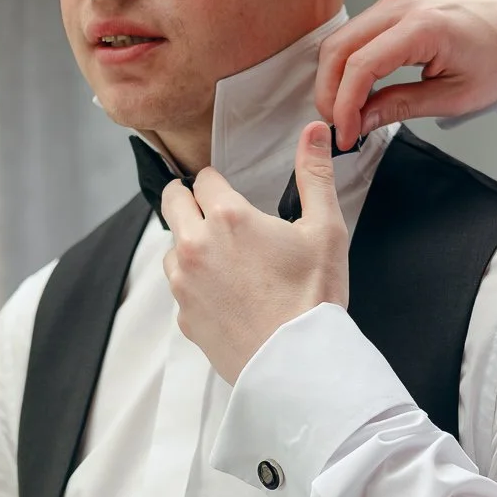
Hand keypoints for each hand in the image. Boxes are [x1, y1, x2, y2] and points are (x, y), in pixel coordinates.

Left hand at [161, 122, 350, 382]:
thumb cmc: (313, 298)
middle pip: (172, 203)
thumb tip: (314, 131)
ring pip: (171, 247)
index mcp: (228, 219)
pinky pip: (180, 288)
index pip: (204, 179)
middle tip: (209, 207)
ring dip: (188, 243)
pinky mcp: (184, 317)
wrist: (298, 365)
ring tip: (221, 256)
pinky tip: (224, 292)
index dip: (217, 181)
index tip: (227, 190)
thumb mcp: (325, 229)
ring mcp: (184, 284)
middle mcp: (196, 246)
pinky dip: (194, 283)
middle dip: (187, 199)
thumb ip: (314, 175)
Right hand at [315, 0, 496, 149]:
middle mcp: (402, 6)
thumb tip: (361, 122)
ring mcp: (395, 1)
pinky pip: (356, 33)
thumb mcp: (455, 96)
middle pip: (339, 48)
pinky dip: (347, 63)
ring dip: (334, 78)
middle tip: (338, 127)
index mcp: (424, 27)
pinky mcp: (394, 5)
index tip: (345, 134)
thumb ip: (402, 106)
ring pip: (341, 39)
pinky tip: (356, 91)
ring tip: (346, 113)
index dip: (345, 104)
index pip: (362, 65)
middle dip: (329, 92)